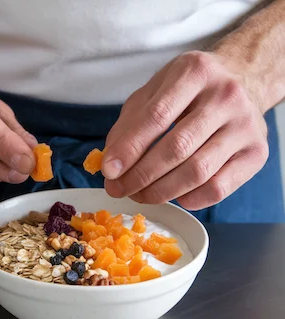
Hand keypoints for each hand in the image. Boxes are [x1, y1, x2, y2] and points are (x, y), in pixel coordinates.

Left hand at [103, 51, 268, 209]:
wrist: (242, 83)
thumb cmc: (189, 90)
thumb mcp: (155, 91)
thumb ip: (130, 123)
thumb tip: (111, 164)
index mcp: (195, 72)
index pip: (157, 116)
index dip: (129, 148)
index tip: (109, 171)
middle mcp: (226, 96)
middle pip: (177, 148)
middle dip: (140, 176)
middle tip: (119, 189)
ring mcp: (246, 126)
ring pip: (197, 172)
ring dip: (161, 191)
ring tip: (140, 195)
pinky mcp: (257, 153)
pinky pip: (219, 188)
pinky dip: (190, 199)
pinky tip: (175, 195)